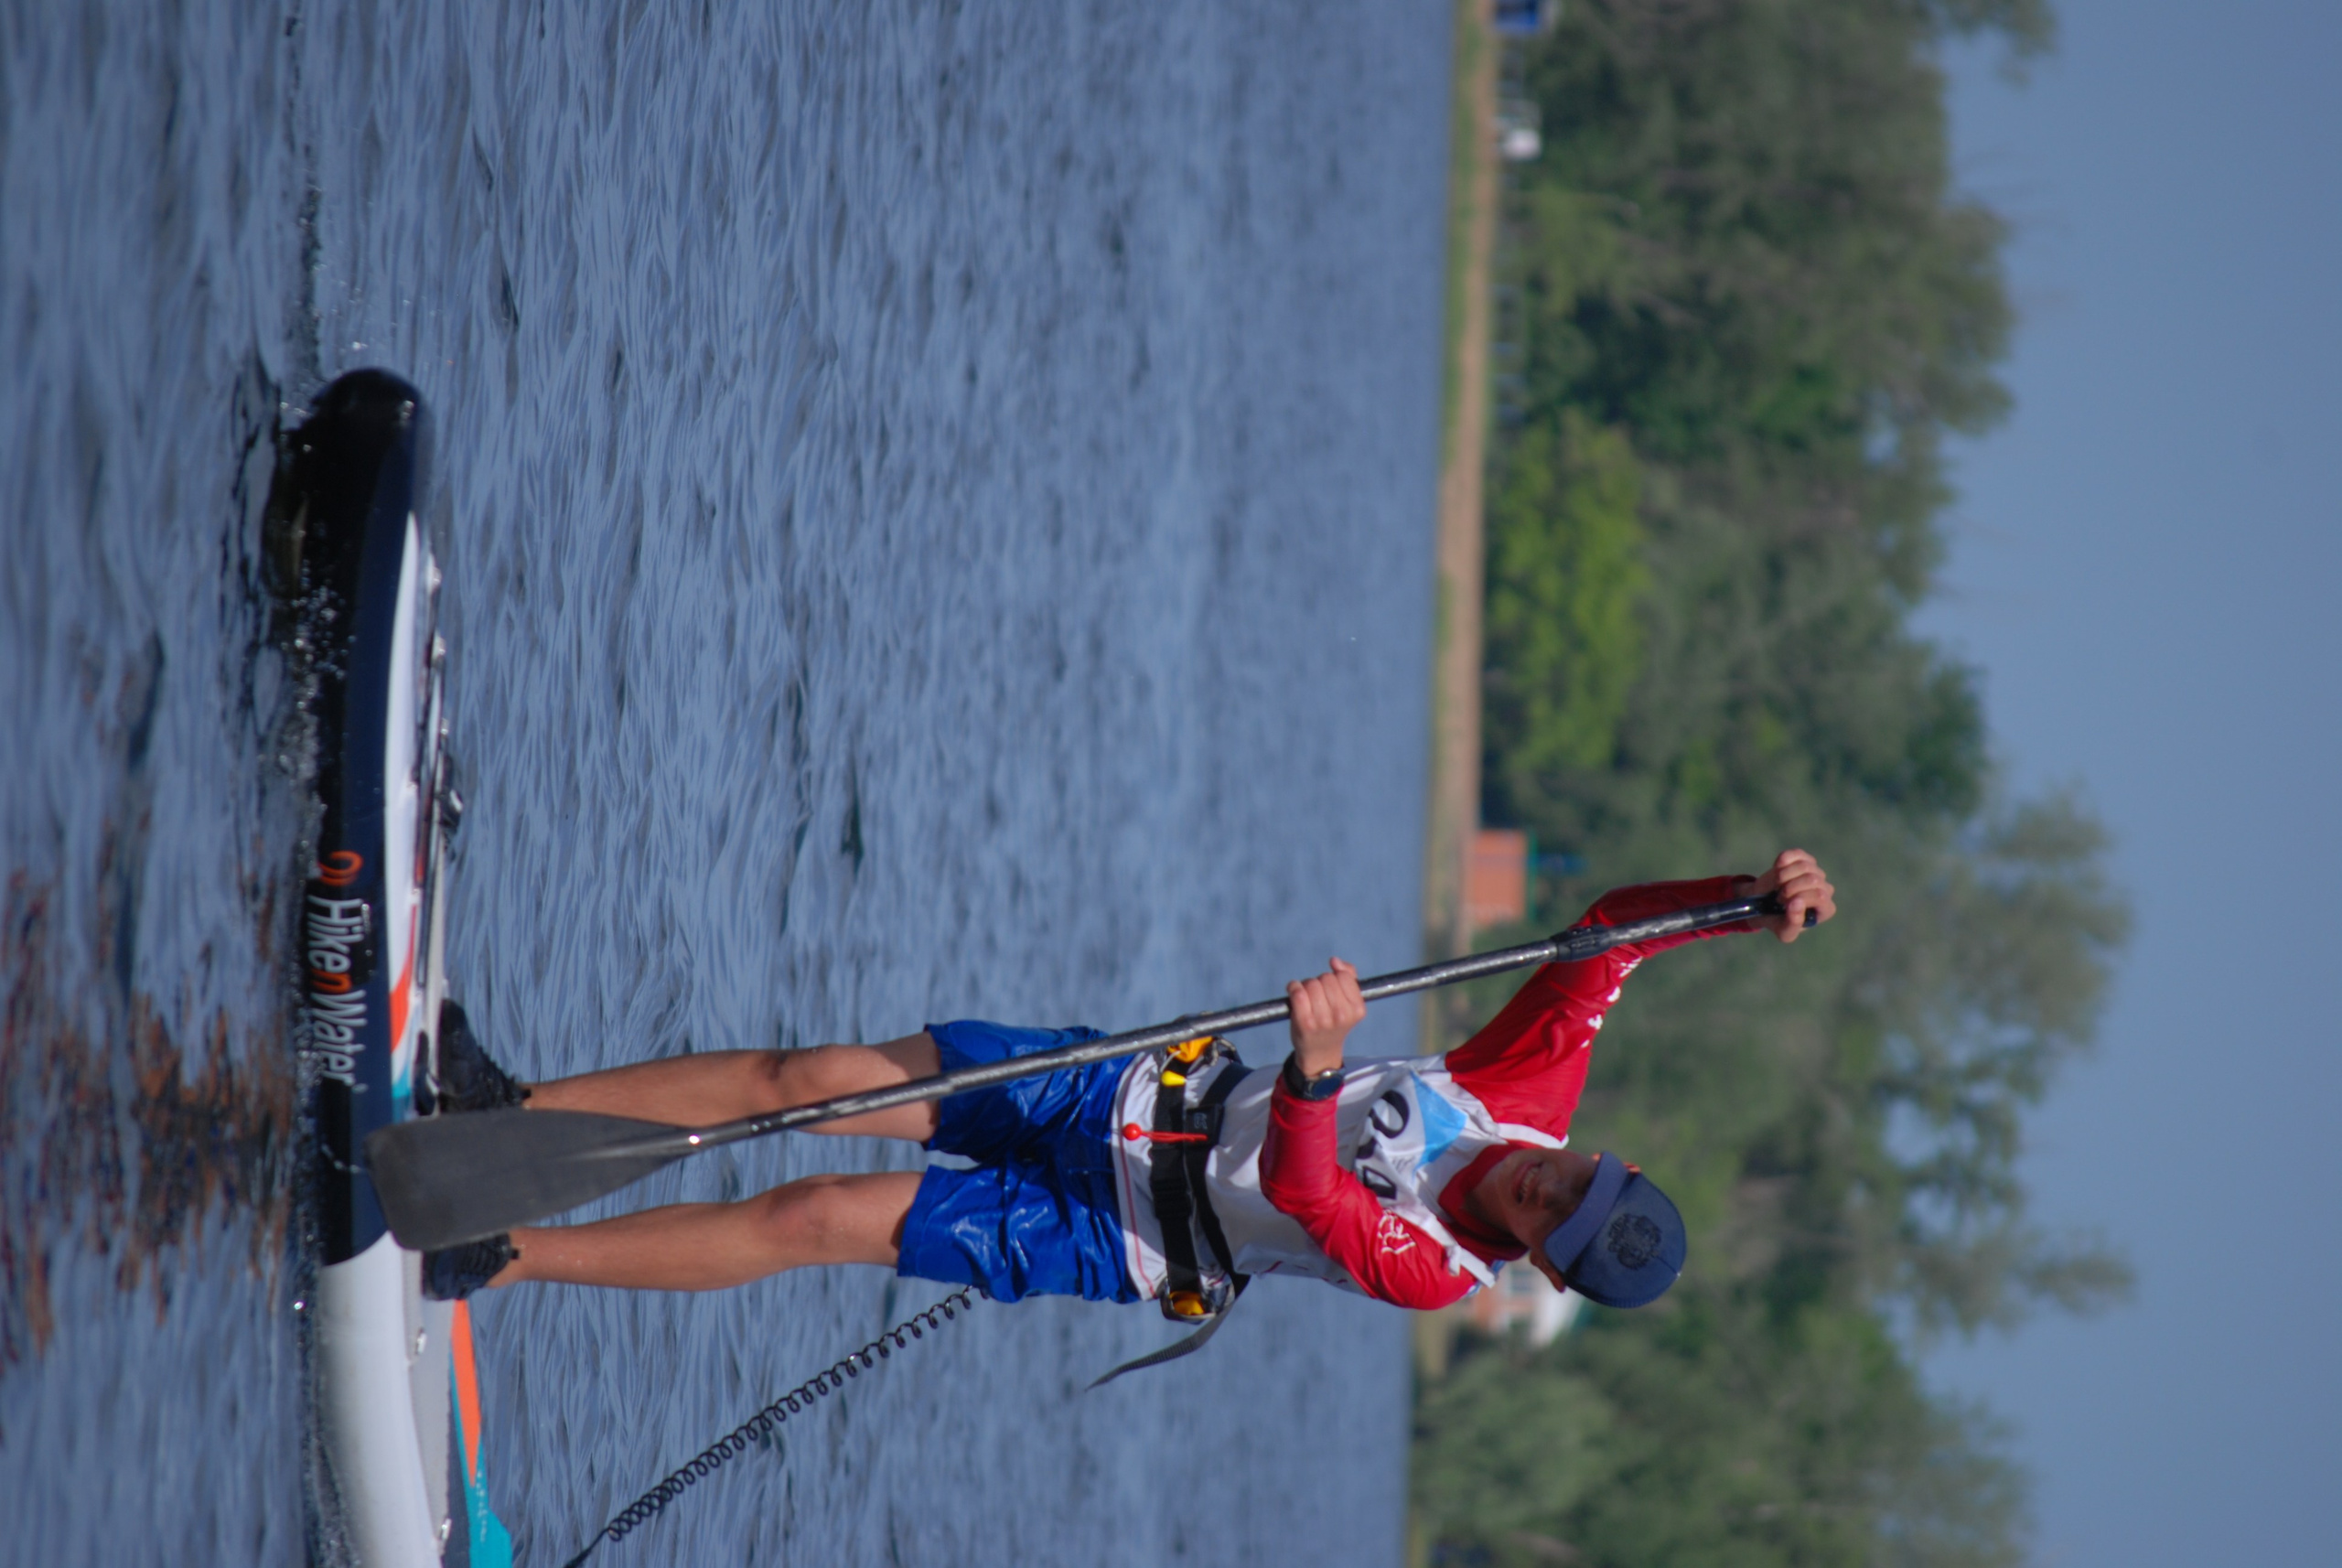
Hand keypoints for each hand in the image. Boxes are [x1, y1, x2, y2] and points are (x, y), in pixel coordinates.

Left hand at [1286, 958, 1365, 1075]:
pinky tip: (1294, 993)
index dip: (1335, 978)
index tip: (1331, 989)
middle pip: (1326, 978)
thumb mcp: (1349, 1003)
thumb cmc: (1334, 1022)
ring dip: (1306, 985)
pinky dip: (1293, 987)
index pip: (1343, 976)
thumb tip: (1334, 961)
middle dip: (1320, 982)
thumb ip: (1349, 976)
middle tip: (1318, 996)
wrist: (1320, 1051)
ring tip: (1308, 998)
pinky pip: (1297, 991)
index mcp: (1357, 1009)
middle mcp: (1342, 1015)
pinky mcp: (1305, 1022)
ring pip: (1311, 983)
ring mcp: (1323, 1020)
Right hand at [1740, 849, 1835, 942]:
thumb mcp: (1784, 932)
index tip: (1784, 904)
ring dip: (1783, 876)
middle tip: (1778, 896)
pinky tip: (1776, 870)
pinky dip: (1782, 861)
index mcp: (1825, 909)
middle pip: (1813, 880)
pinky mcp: (1802, 858)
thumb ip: (1793, 924)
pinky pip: (1795, 854)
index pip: (1821, 897)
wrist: (1762, 905)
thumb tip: (1796, 903)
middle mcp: (1824, 889)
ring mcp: (1815, 871)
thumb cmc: (1777, 921)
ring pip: (1804, 866)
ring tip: (1777, 885)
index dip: (1800, 898)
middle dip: (1789, 887)